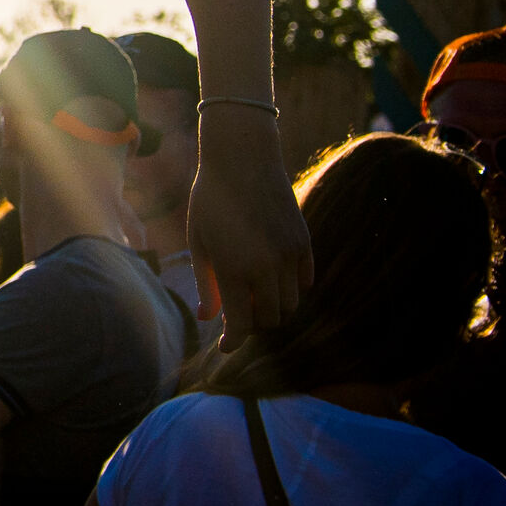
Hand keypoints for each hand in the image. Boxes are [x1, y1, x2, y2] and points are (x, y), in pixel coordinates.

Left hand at [189, 104, 310, 337]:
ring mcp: (289, 255)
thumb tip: (208, 319)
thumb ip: (206, 284)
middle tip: (237, 314)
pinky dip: (291, 289)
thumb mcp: (199, 241)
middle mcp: (265, 267)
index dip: (233, 342)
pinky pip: (305, 283)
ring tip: (253, 294)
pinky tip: (273, 279)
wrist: (243, 158)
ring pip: (290, 305)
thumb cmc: (211, 199)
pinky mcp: (304, 243)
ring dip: (273, 308)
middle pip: (270, 320)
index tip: (225, 346)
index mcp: (233, 268)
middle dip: (253, 324)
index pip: (241, 325)